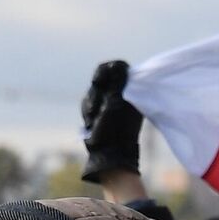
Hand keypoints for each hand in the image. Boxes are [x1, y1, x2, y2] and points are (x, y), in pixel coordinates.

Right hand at [80, 60, 142, 183]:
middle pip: (101, 80)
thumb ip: (117, 82)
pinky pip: (88, 104)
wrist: (109, 154)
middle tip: (97, 108)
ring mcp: (110, 103)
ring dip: (90, 105)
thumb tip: (120, 65)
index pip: (115, 67)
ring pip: (92, 93)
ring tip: (94, 119)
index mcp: (130, 90)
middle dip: (95, 94)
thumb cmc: (116, 129)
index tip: (99, 82)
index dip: (104, 72)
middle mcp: (121, 94)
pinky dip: (88, 112)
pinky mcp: (101, 112)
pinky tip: (91, 123)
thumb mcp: (116, 102)